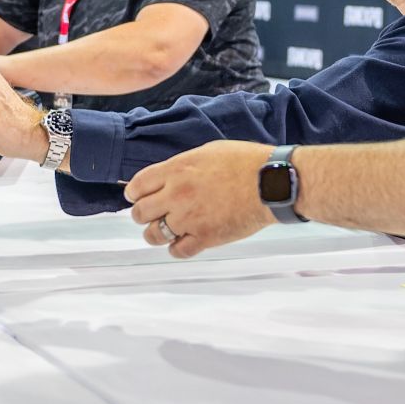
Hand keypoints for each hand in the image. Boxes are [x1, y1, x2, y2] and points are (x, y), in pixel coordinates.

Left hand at [123, 141, 276, 258]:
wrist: (271, 182)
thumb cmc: (245, 162)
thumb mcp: (206, 152)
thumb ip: (182, 166)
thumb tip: (169, 176)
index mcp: (176, 170)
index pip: (138, 185)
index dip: (133, 194)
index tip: (134, 197)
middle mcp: (176, 194)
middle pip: (140, 212)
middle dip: (141, 215)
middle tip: (148, 216)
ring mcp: (189, 218)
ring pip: (154, 235)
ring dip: (155, 234)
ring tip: (161, 232)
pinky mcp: (206, 237)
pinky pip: (178, 251)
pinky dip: (177, 249)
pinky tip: (182, 244)